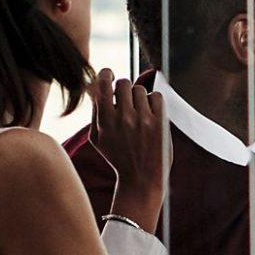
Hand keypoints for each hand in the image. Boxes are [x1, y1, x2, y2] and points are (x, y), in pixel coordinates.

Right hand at [91, 69, 167, 230]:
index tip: (110, 76)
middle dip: (124, 90)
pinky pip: (157, 96)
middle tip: (126, 102)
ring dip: (139, 98)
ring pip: (141, 89)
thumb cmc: (118, 157)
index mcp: (105, 120)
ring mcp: (143, 119)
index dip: (106, 74)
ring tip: (139, 114)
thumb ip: (94, 111)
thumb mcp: (97, 138)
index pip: (103, 83)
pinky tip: (151, 115)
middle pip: (124, 83)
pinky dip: (154, 102)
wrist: (141, 179)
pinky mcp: (160, 123)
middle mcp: (123, 117)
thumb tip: (94, 86)